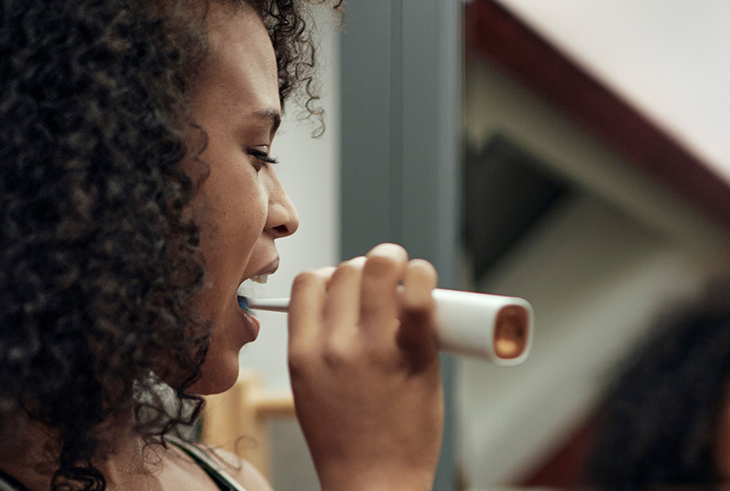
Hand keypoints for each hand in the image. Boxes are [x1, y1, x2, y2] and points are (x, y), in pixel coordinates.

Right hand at [287, 243, 442, 490]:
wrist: (375, 484)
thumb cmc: (348, 441)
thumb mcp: (311, 390)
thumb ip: (322, 347)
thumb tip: (350, 303)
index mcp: (303, 353)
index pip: (308, 282)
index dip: (332, 275)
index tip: (350, 287)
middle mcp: (334, 346)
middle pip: (347, 270)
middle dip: (368, 266)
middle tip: (387, 282)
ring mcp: (374, 349)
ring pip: (380, 268)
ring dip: (396, 262)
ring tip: (409, 276)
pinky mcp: (414, 355)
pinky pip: (418, 298)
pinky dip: (424, 278)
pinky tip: (426, 283)